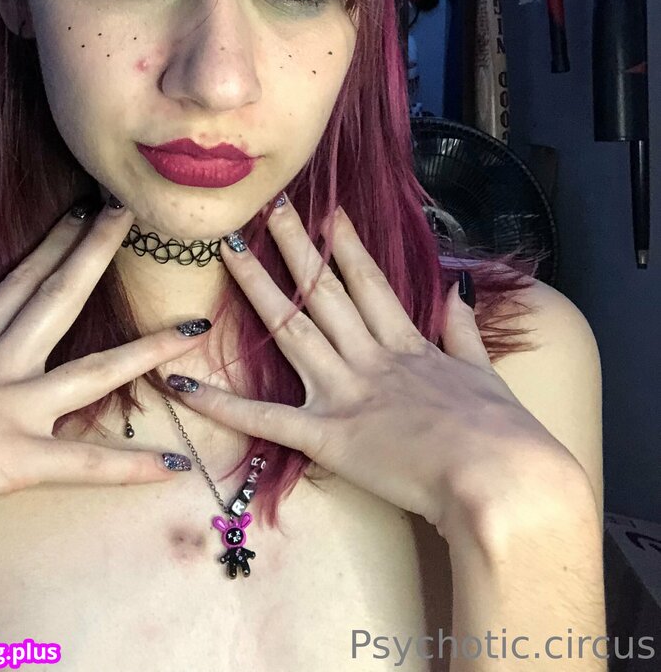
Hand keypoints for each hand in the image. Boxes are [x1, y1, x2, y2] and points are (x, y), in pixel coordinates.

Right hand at [0, 201, 205, 542]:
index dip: (55, 243)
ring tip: (191, 332)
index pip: (20, 279)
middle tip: (132, 213)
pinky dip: (129, 467)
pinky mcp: (14, 459)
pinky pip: (82, 464)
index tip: (84, 210)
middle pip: (58, 296)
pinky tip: (172, 464)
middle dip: (97, 252)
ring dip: (146, 351)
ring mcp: (10, 408)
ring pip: (93, 372)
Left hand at [166, 195, 576, 539]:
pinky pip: (265, 419)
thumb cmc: (500, 432)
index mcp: (407, 344)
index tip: (327, 211)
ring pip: (291, 329)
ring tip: (229, 250)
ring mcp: (344, 392)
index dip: (345, 245)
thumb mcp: (484, 372)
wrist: (498, 477)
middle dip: (294, 246)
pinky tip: (184, 383)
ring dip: (257, 289)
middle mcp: (369, 357)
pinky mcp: (326, 436)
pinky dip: (222, 404)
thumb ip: (463, 331)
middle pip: (322, 291)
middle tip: (266, 207)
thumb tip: (458, 291)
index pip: (368, 282)